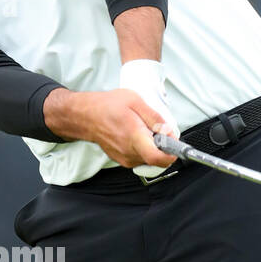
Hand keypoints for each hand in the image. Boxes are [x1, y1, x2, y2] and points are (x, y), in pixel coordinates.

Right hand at [43, 87, 178, 169]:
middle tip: (159, 130)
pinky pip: (141, 158)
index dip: (171, 154)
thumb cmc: (108, 106)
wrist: (86, 116)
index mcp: (134, 137)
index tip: (174, 143)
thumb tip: (169, 131)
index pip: (157, 157)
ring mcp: (125, 158)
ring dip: (153, 147)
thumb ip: (154, 117)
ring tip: (144, 130)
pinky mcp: (123, 161)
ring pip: (150, 159)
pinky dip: (145, 149)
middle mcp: (129, 152)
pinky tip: (137, 135)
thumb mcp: (135, 101)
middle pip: (157, 159)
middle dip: (164, 147)